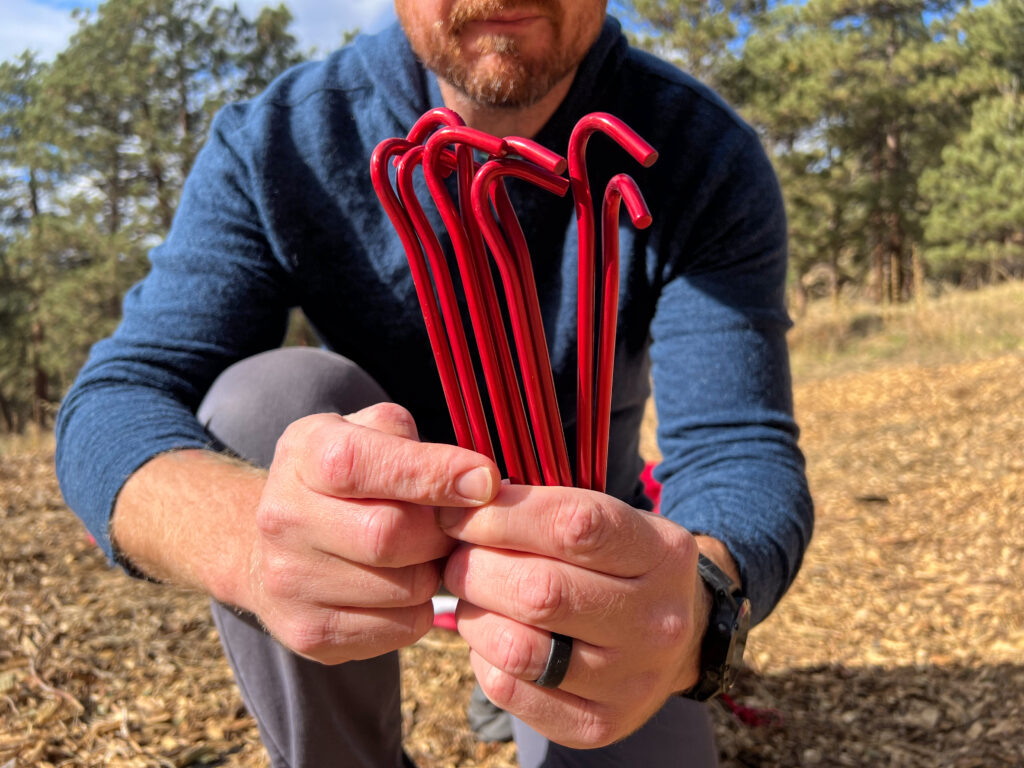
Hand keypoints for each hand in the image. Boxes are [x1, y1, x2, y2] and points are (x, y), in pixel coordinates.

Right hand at [247, 403, 498, 663]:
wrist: (278, 543)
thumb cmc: (348, 479)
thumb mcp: (371, 434)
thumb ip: (417, 445)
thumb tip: (478, 482)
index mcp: (303, 454)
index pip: (362, 464)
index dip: (432, 472)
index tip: (484, 480)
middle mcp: (283, 518)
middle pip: (388, 535)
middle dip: (439, 531)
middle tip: (451, 526)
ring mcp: (289, 582)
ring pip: (405, 588)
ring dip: (434, 571)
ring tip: (424, 553)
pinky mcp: (311, 634)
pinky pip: (402, 628)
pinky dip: (422, 609)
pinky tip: (404, 586)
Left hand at [439, 485, 710, 747]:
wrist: (677, 639)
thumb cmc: (619, 564)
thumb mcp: (608, 520)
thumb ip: (545, 506)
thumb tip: (461, 499)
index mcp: (663, 554)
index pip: (573, 526)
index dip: (501, 516)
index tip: (459, 513)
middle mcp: (657, 621)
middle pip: (540, 592)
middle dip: (476, 567)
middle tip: (457, 557)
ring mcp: (631, 681)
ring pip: (519, 649)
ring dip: (473, 614)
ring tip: (471, 596)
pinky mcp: (599, 725)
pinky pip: (510, 691)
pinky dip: (482, 657)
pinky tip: (492, 633)